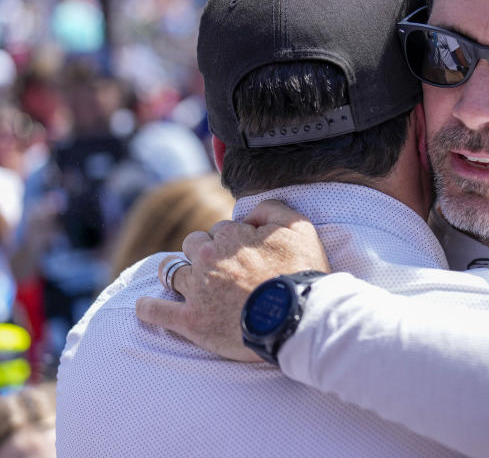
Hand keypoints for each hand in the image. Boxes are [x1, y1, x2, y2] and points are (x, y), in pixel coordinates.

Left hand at [135, 200, 330, 361]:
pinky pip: (157, 311)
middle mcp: (207, 259)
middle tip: (221, 268)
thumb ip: (271, 209)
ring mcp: (196, 291)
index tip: (247, 254)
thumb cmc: (301, 274)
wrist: (297, 319)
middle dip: (203, 252)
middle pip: (193, 245)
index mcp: (230, 236)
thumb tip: (248, 213)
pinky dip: (149, 308)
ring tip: (186, 282)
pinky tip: (145, 307)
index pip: (221, 229)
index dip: (234, 240)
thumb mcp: (299, 227)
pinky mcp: (191, 321)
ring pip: (172, 272)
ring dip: (177, 273)